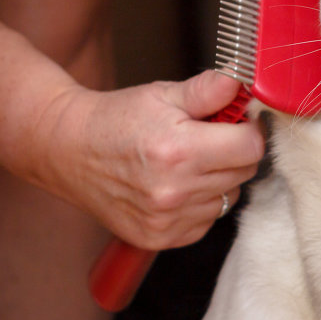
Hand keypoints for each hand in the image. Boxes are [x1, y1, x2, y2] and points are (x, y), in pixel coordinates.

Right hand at [35, 71, 264, 249]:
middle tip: (210, 137)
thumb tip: (242, 81)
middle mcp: (174, 191)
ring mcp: (167, 220)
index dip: (249, 129)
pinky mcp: (161, 238)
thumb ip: (209, 90)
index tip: (236, 121)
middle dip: (235, 151)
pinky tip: (178, 185)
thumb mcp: (164, 94)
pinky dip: (202, 202)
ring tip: (189, 161)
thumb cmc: (118, 119)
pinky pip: (208, 219)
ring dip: (220, 178)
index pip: (251, 147)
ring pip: (230, 196)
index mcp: (179, 150)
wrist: (69, 150)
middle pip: (245, 172)